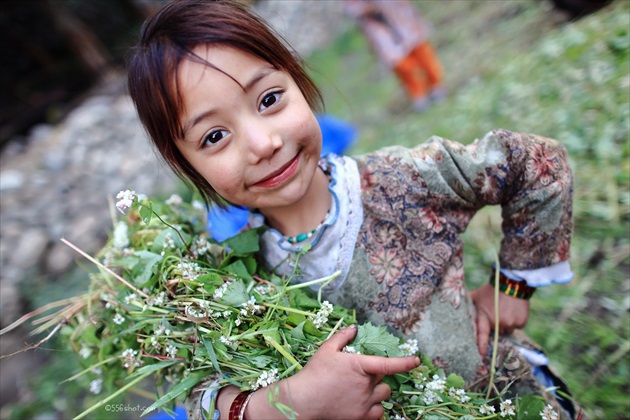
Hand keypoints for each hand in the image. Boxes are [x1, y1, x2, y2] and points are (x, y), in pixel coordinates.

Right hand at [264, 324, 420, 419]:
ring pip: (383, 396)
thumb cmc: (314, 374)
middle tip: (360, 376)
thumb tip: (355, 328)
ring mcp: (365, 403)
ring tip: (361, 391)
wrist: (304, 401)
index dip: (405, 362)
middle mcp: (366, 385)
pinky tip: (363, 404)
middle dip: (377, 376)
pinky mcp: (362, 417)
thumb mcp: (326, 350)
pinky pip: (379, 412)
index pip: (389, 364)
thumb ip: (343, 337)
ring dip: (377, 392)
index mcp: (360, 366)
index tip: (416, 361)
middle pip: (384, 379)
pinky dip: (375, 408)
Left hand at [470, 283, 529, 356]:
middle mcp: (498, 323)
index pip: (482, 335)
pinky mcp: (521, 322)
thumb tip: (454, 301)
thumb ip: (467, 301)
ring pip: (508, 330)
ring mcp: (510, 324)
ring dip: (507, 324)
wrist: (512, 283)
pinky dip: (516, 320)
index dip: (481, 347)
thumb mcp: (477, 295)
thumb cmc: (492, 289)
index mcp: (485, 318)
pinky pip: (517, 326)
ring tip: (506, 309)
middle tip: (497, 313)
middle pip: (497, 332)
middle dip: (497, 326)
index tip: (480, 357)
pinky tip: (514, 309)